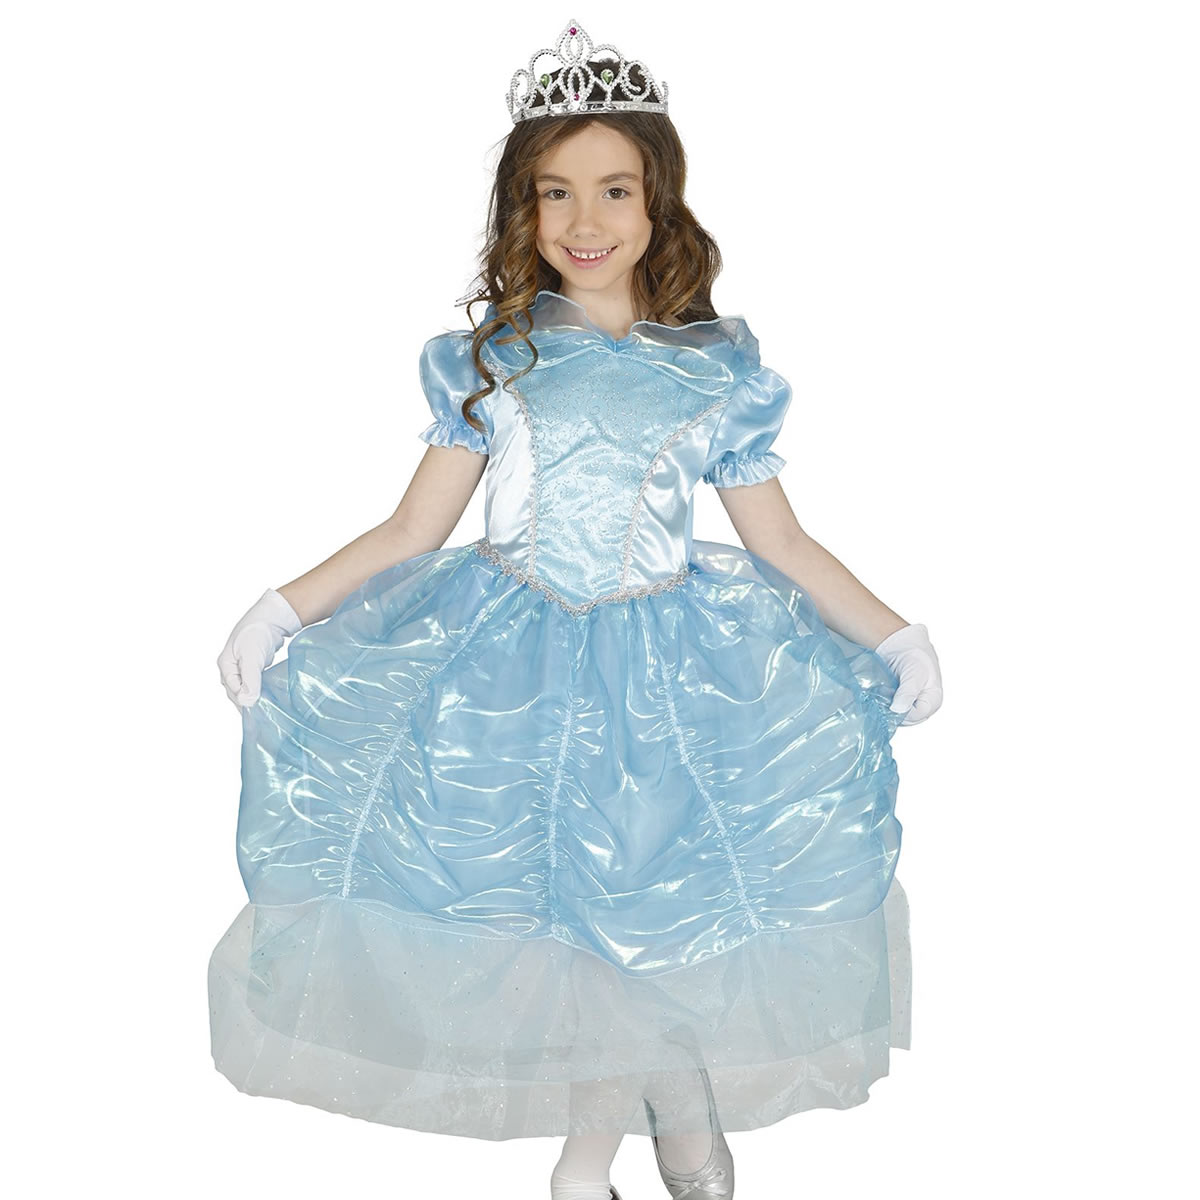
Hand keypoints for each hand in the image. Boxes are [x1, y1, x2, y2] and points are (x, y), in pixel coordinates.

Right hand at [217, 587, 302, 708]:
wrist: (271, 617)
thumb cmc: (257, 633)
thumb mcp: (252, 657)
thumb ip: (249, 680)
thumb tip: (247, 702)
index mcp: (225, 666)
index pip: (234, 692)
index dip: (246, 702)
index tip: (260, 712)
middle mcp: (230, 668)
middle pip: (237, 692)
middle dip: (249, 701)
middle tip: (264, 713)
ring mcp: (240, 666)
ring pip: (245, 688)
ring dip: (254, 696)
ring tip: (267, 706)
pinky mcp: (252, 665)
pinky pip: (253, 682)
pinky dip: (260, 689)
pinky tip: (269, 695)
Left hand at [874, 622, 942, 725]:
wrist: (902, 645)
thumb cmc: (913, 655)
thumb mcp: (913, 673)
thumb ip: (907, 692)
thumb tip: (898, 710)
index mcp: (934, 700)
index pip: (917, 716)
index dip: (902, 710)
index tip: (890, 699)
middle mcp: (924, 706)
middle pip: (907, 719)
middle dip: (894, 708)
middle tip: (884, 694)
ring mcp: (912, 705)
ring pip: (899, 716)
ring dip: (888, 706)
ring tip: (883, 692)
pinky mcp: (901, 702)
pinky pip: (892, 710)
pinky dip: (885, 703)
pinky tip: (881, 694)